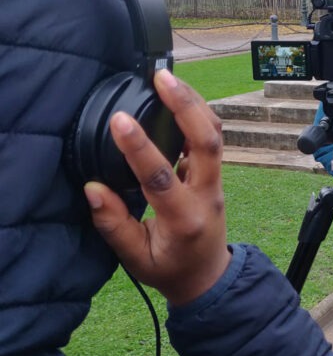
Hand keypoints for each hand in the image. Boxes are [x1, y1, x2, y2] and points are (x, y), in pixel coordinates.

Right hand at [84, 70, 229, 306]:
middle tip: (161, 78)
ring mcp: (216, 183)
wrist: (208, 277)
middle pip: (207, 142)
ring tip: (169, 79)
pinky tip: (179, 98)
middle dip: (186, 106)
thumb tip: (93, 189)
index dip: (139, 148)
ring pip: (215, 135)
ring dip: (195, 104)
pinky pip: (212, 140)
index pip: (161, 177)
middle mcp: (206, 195)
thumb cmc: (170, 269)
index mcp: (184, 219)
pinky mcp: (215, 175)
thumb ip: (114, 224)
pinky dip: (198, 116)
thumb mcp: (135, 258)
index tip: (118, 120)